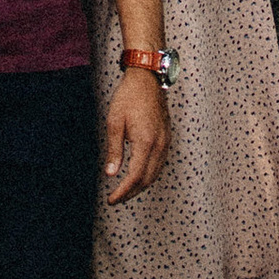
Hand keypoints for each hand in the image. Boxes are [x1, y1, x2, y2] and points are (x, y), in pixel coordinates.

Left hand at [102, 68, 168, 202]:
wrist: (147, 78)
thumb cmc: (128, 97)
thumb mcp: (114, 122)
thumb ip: (114, 150)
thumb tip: (110, 174)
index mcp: (145, 142)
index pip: (135, 177)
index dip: (122, 192)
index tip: (111, 200)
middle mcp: (159, 145)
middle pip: (147, 179)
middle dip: (131, 193)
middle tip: (116, 199)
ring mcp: (165, 142)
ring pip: (155, 173)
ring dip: (140, 186)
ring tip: (125, 191)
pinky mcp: (167, 138)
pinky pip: (160, 164)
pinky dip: (148, 175)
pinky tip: (138, 175)